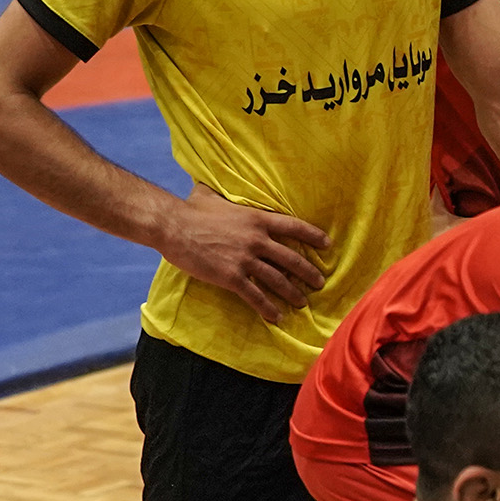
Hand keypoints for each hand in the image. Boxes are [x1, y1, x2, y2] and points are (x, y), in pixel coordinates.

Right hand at [159, 185, 329, 321]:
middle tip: (320, 282)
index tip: (327, 244)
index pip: (294, 227)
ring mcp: (245, 259)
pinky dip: (268, 308)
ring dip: (293, 293)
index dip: (313, 236)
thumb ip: (227, 195)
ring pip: (278, 280)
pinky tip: (277, 317)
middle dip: (309, 272)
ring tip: (302, 302)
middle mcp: (257, 240)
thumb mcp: (214, 196)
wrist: (172, 226)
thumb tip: (219, 183)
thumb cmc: (190, 210)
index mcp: (257, 219)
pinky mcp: (231, 276)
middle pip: (292, 259)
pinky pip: (255, 295)